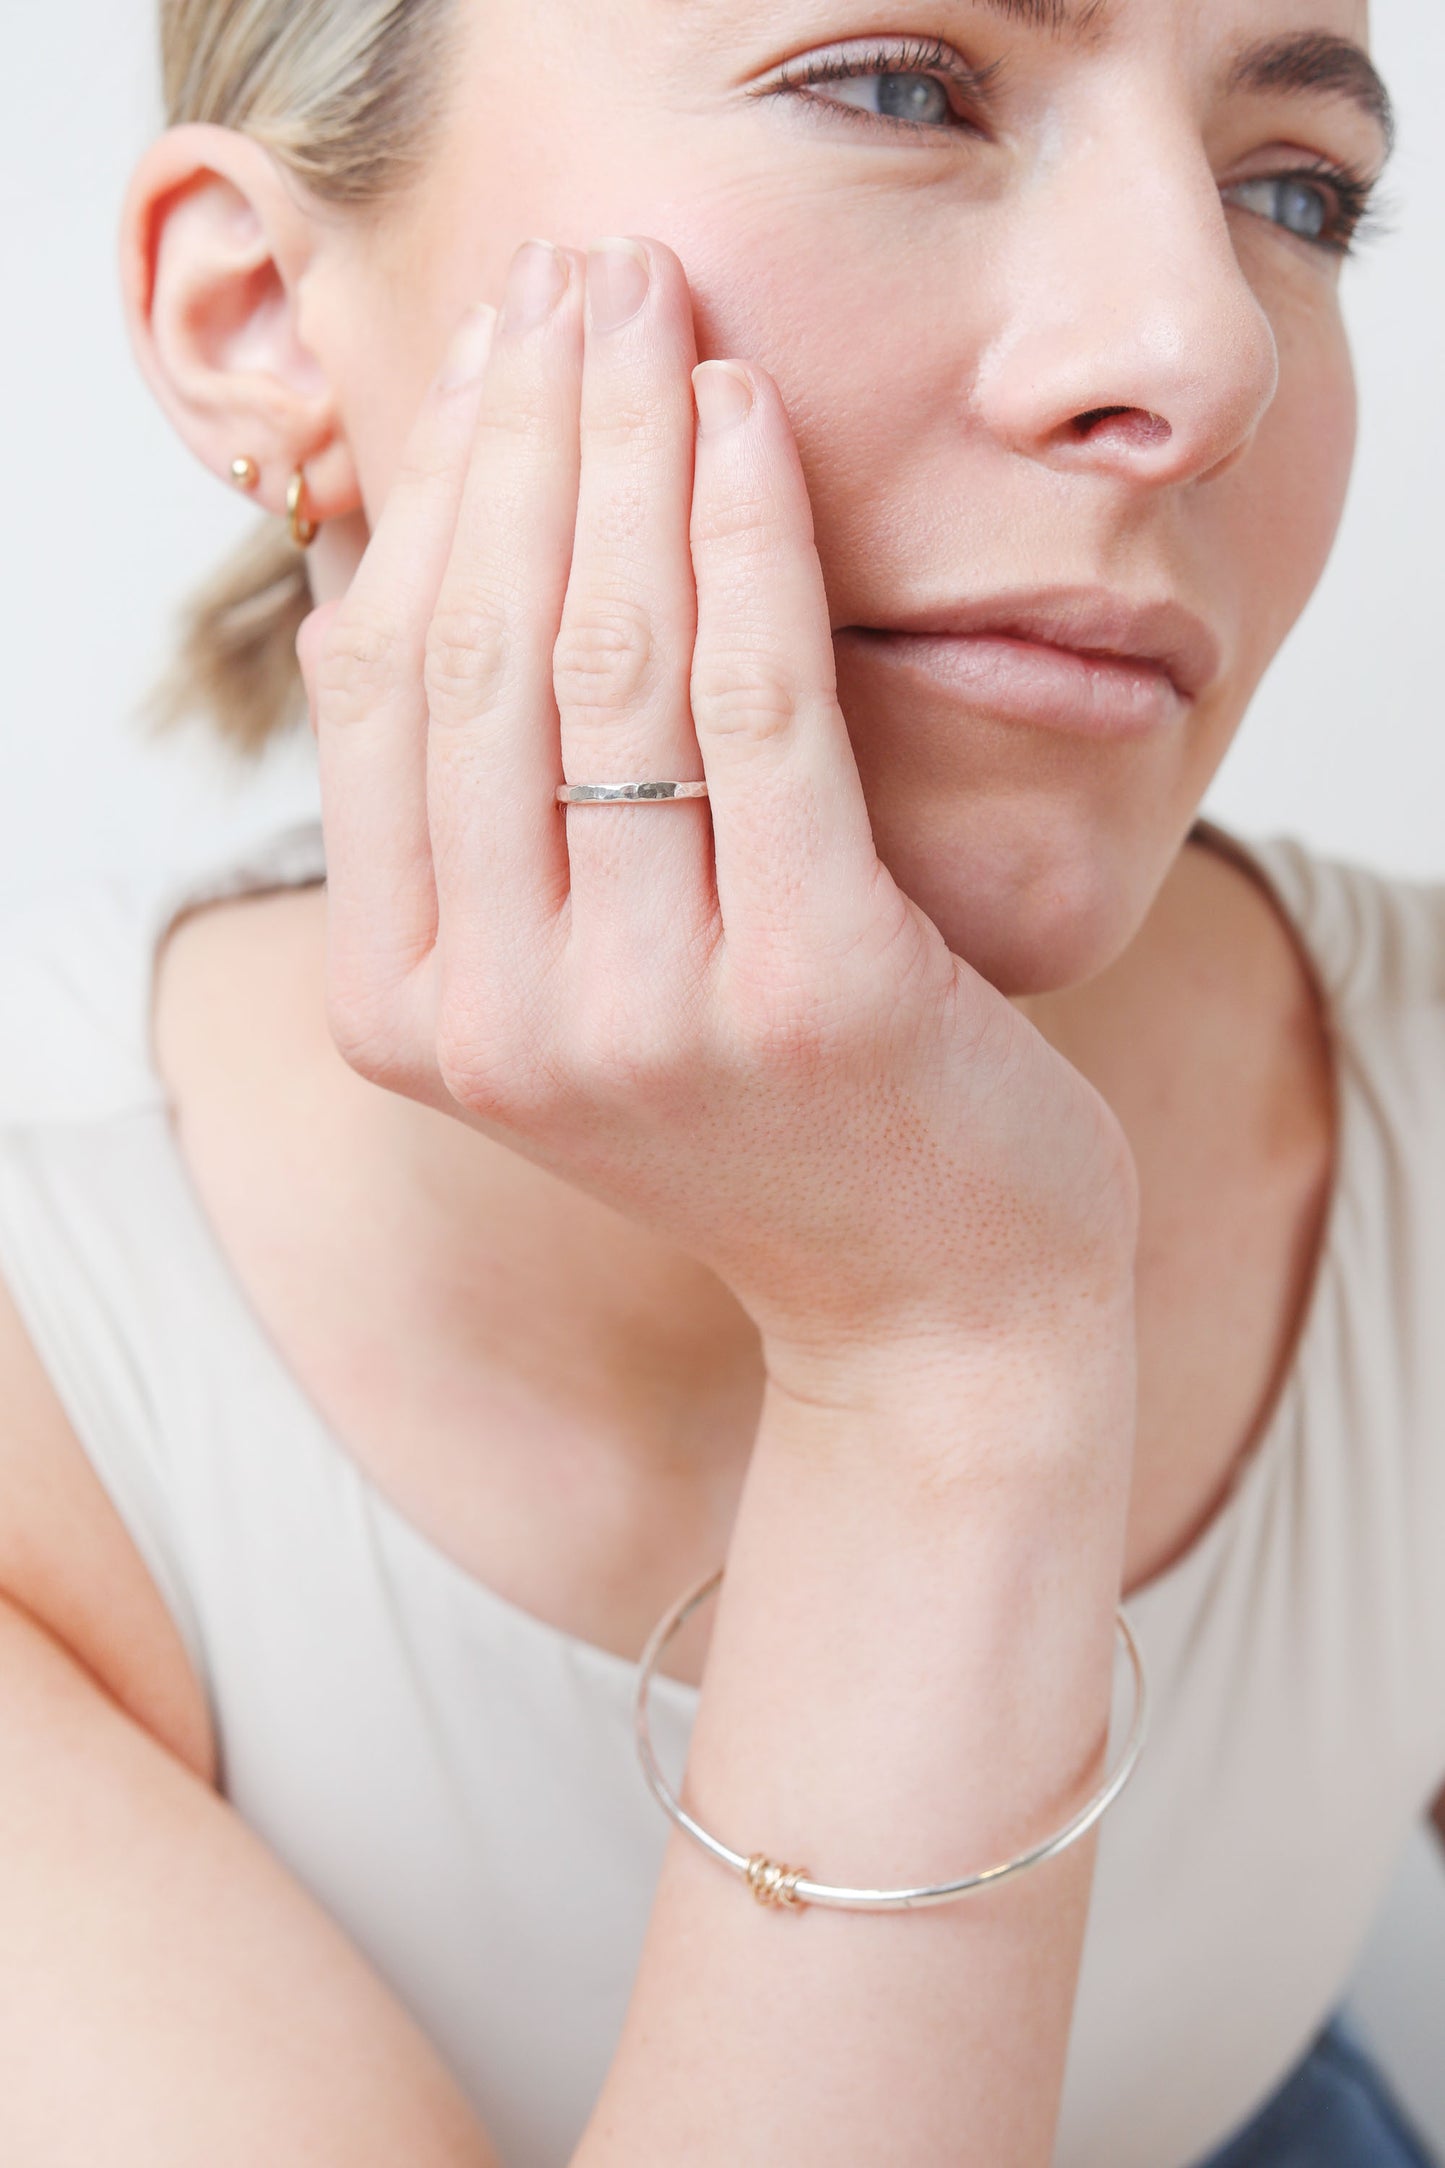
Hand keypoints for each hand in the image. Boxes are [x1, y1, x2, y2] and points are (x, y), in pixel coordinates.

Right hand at [299, 237, 1136, 1386]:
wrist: (928, 1292)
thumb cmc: (759, 1113)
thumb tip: (376, 560)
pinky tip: (751, 417)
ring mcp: (646, 1018)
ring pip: (609, 661)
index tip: (488, 353)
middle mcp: (497, 1024)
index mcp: (404, 1010)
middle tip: (576, 275)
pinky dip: (749, 539)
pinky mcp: (812, 989)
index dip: (429, 494)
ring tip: (656, 304)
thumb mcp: (571, 976)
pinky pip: (762, 706)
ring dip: (629, 449)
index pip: (380, 693)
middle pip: (485, 652)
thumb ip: (471, 809)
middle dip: (525, 430)